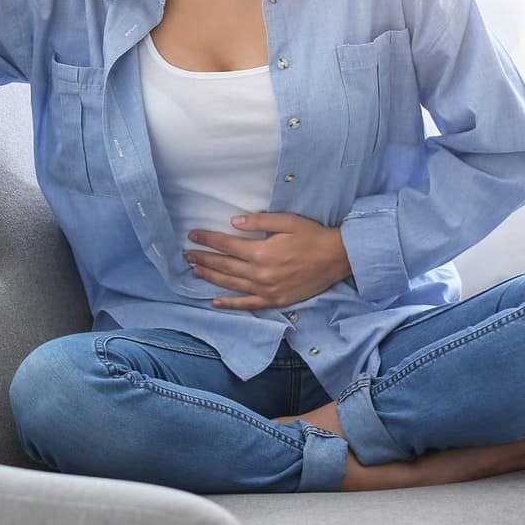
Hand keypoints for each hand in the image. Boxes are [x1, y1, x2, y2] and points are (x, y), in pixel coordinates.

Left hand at [184, 212, 351, 309]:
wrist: (337, 258)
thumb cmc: (312, 235)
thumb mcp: (287, 221)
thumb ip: (259, 222)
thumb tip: (233, 223)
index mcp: (262, 252)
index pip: (227, 245)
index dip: (208, 240)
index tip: (192, 236)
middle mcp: (261, 273)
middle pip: (225, 266)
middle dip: (204, 259)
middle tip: (187, 255)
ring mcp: (268, 290)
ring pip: (232, 285)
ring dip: (211, 278)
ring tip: (195, 271)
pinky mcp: (276, 301)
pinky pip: (248, 304)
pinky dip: (230, 303)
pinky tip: (215, 301)